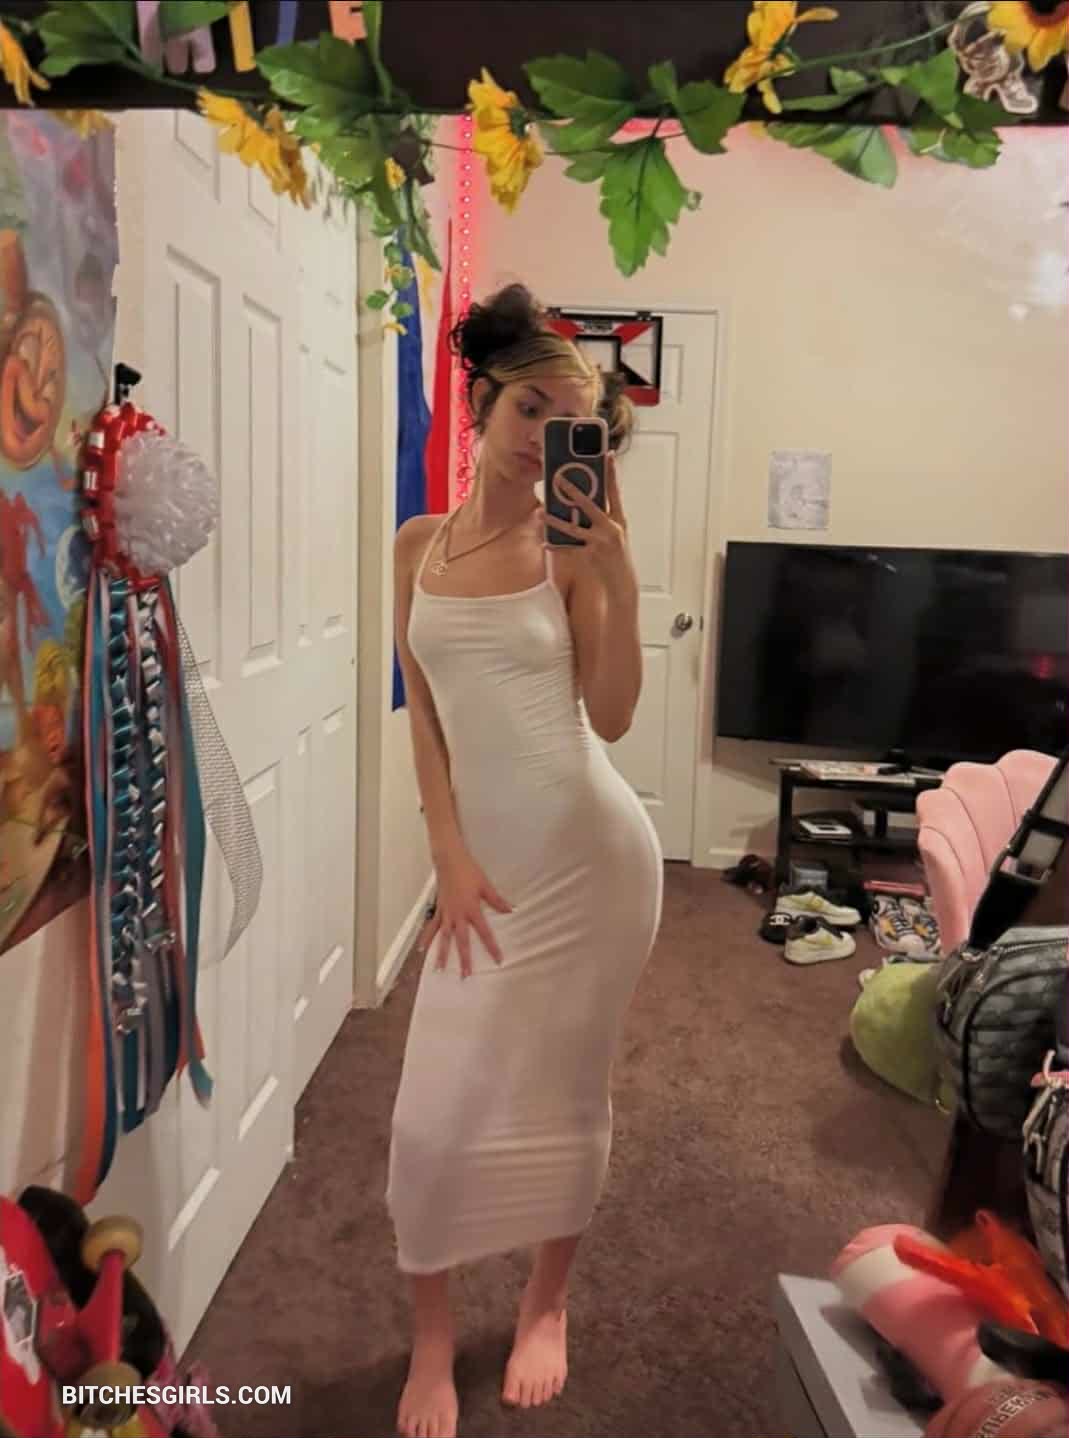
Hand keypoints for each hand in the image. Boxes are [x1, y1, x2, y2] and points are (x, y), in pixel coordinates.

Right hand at [425, 849, 512, 977]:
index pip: (484, 933)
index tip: (498, 960)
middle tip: (466, 976)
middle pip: (461, 942)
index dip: (492, 947)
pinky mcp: (438, 909)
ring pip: (443, 938)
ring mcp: (446, 913)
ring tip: (439, 969)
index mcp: (471, 910)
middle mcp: (457, 915)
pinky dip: (427, 937)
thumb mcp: (486, 885)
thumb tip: (511, 910)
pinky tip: (422, 948)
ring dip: (441, 954)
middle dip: (464, 960)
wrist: (449, 860)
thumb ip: (498, 901)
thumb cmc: (469, 871)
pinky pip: (432, 926)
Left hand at [543, 453, 634, 590]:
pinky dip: (556, 547)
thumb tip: (581, 503)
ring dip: (555, 520)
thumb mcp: (616, 534)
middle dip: (572, 491)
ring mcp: (601, 542)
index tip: (608, 455)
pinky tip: (545, 544)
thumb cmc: (616, 556)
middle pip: (589, 505)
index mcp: (619, 519)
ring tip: (541, 512)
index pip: (615, 491)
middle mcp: (611, 528)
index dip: (612, 472)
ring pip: (573, 528)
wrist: (622, 583)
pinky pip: (569, 549)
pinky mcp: (591, 556)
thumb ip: (602, 518)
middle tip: (558, 478)